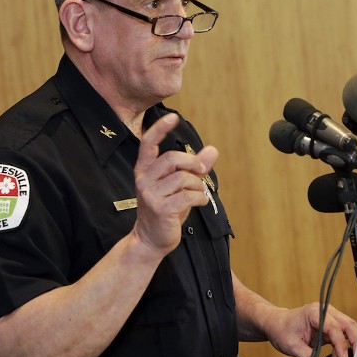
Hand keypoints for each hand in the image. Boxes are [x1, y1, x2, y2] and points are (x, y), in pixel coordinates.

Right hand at [132, 113, 218, 253]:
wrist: (151, 239)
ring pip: (183, 178)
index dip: (160, 128)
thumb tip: (213, 150)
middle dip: (192, 163)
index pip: (148, 143)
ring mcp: (151, 195)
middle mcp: (144, 180)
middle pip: (172, 158)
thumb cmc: (166, 209)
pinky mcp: (161, 209)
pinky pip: (188, 196)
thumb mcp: (179, 185)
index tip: (172, 117)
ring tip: (198, 193)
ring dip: (198, 185)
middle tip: (200, 171)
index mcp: (144, 170)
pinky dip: (200, 198)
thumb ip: (194, 167)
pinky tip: (200, 202)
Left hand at [264, 303, 356, 356]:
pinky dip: (343, 347)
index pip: (334, 327)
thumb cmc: (282, 329)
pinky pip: (342, 336)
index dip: (340, 343)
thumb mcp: (291, 345)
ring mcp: (329, 318)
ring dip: (348, 346)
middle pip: (348, 324)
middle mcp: (325, 312)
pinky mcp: (330, 326)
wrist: (276, 323)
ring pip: (348, 329)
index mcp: (314, 312)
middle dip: (355, 341)